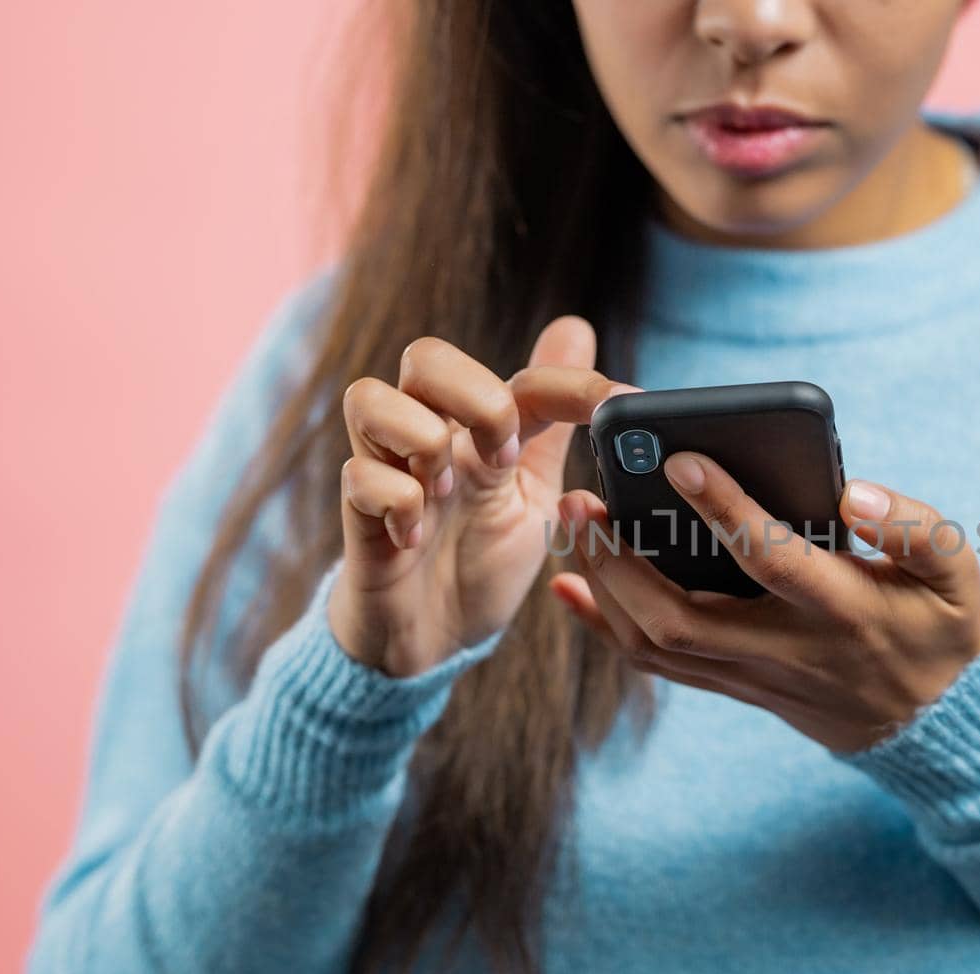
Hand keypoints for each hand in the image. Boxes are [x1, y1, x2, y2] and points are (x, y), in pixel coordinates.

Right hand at [327, 316, 637, 676]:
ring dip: (424, 439)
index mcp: (475, 430)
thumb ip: (551, 421)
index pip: (517, 376)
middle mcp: (425, 437)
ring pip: (369, 397)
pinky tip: (417, 538)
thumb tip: (577, 327)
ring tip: (450, 492)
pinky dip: (397, 502)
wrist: (434, 641)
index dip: (573, 384)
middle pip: (425, 356)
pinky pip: (357, 478)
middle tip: (503, 457)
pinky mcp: (357, 519)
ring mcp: (386, 473)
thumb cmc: (478, 560)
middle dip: (476, 397)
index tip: (622, 408)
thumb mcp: (532, 490)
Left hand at [548, 452, 979, 752]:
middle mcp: (789, 650)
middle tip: (583, 499)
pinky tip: (571, 587)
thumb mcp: (958, 576)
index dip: (726, 510)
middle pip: (682, 619)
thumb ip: (916, 528)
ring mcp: (754, 676)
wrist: (931, 727)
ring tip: (576, 525)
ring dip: (604, 589)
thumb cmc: (942, 632)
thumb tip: (852, 493)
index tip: (682, 458)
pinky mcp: (735, 687)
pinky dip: (607, 628)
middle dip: (621, 562)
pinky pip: (658, 666)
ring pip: (657, 647)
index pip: (773, 560)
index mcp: (845, 610)